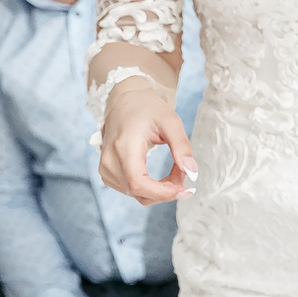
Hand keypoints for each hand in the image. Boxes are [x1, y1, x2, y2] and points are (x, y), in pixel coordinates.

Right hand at [97, 78, 195, 205]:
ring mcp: (105, 168)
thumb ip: (182, 147)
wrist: (124, 101)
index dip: (163, 193)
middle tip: (184, 173)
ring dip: (160, 189)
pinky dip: (151, 188)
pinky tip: (160, 176)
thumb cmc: (147, 109)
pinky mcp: (107, 173)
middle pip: (139, 192)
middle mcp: (109, 160)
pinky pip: (132, 191)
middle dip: (167, 190)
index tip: (186, 189)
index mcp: (123, 146)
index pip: (138, 183)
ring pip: (137, 194)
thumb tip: (192, 174)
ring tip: (175, 169)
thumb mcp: (171, 121)